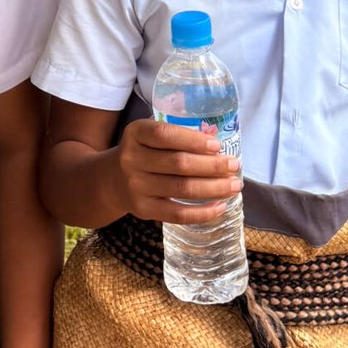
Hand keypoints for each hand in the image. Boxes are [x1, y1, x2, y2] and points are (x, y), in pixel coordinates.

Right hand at [115, 118, 241, 226]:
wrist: (112, 180)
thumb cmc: (143, 153)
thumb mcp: (149, 136)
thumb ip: (177, 136)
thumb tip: (217, 145)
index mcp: (135, 134)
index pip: (165, 135)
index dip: (193, 140)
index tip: (217, 146)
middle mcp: (131, 159)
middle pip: (178, 164)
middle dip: (212, 166)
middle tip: (235, 165)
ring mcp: (136, 186)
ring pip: (182, 189)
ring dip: (214, 188)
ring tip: (235, 185)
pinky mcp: (143, 209)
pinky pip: (178, 214)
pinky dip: (203, 212)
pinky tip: (220, 206)